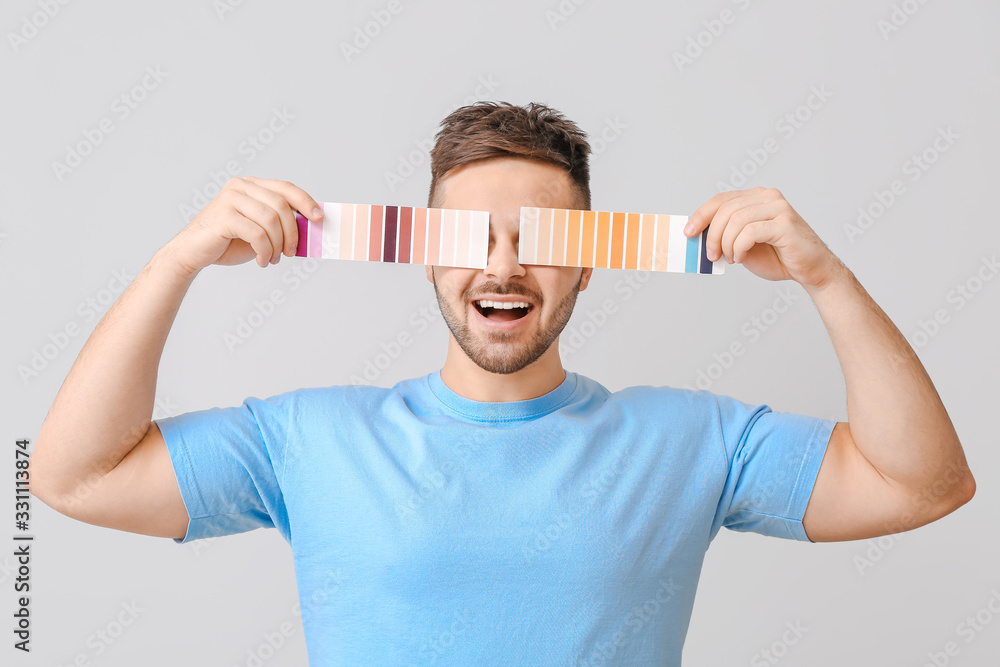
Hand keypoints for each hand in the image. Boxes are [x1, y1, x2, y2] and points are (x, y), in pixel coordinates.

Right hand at [166, 176, 323, 275]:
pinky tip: (262, 261)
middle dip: (292, 232)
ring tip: (274, 259)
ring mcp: (231, 199)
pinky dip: (265, 251)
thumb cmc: (228, 241)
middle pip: (281, 206)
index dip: (306, 202)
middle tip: (291, 252)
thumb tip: (310, 227)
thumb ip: (279, 224)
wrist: (193, 252)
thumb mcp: (260, 230)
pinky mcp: (224, 216)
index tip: (320, 218)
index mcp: (252, 186)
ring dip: (278, 245)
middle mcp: (241, 187)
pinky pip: (257, 234)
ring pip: (271, 221)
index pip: (286, 188)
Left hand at [684, 187, 842, 289]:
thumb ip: (725, 236)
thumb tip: (698, 236)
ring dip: (726, 244)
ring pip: (736, 220)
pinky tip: (741, 258)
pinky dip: (739, 247)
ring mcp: (778, 208)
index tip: (688, 232)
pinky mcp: (785, 223)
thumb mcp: (743, 245)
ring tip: (730, 258)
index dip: (701, 215)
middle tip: (711, 255)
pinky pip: (749, 232)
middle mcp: (768, 197)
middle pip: (725, 209)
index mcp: (757, 198)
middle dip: (712, 235)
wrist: (810, 270)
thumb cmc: (778, 257)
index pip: (722, 200)